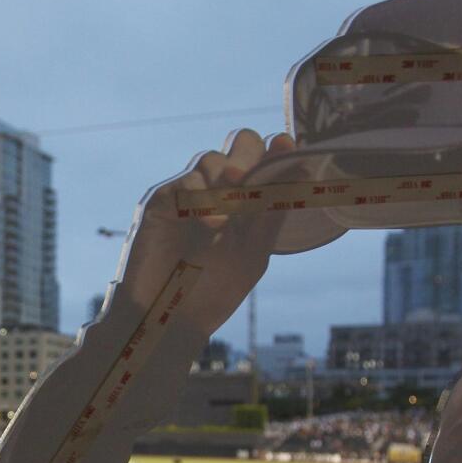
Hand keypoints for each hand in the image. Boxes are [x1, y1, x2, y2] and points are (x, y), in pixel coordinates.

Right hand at [117, 129, 341, 336]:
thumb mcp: (254, 252)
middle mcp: (217, 191)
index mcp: (245, 201)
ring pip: (211, 157)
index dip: (276, 149)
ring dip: (226, 182)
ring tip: (227, 220)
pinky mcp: (161, 201)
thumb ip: (273, 210)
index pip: (263, 158)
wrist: (170, 319)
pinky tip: (210, 225)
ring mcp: (188, 193)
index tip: (287, 146)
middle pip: (239, 143)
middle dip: (249, 156)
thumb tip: (301, 167)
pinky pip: (187, 179)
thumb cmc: (213, 292)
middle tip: (248, 183)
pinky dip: (203, 197)